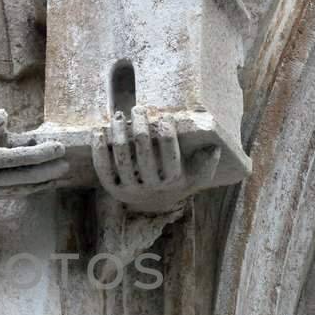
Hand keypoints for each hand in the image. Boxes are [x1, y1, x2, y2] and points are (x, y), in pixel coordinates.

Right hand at [0, 109, 68, 197]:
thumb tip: (7, 121)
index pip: (16, 159)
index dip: (40, 154)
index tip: (58, 147)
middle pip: (20, 179)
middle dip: (46, 172)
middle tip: (67, 164)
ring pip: (13, 190)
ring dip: (38, 185)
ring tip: (57, 179)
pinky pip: (2, 193)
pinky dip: (21, 190)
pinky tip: (32, 185)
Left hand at [92, 108, 220, 212]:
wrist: (152, 205)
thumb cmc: (176, 183)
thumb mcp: (195, 177)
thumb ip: (206, 165)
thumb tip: (215, 148)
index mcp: (172, 181)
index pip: (170, 157)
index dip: (167, 137)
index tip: (164, 117)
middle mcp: (150, 186)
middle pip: (143, 153)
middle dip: (141, 128)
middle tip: (139, 109)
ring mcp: (130, 188)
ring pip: (121, 159)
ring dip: (119, 135)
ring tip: (118, 116)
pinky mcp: (113, 189)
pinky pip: (103, 168)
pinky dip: (99, 150)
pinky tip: (98, 131)